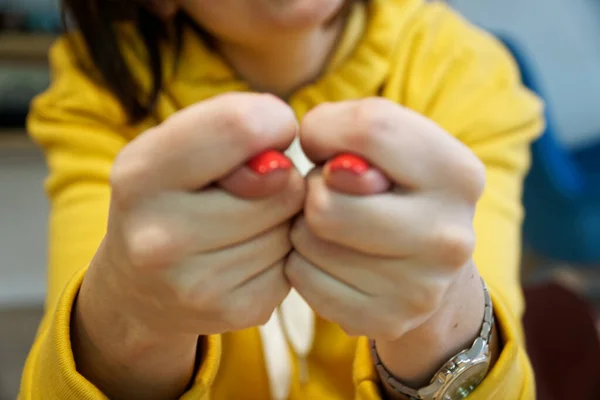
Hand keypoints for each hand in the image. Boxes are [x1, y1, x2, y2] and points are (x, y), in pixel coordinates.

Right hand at [74, 93, 303, 398]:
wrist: (138, 285)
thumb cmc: (167, 196)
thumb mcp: (176, 145)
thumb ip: (230, 127)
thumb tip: (283, 165)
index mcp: (139, 176)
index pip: (239, 126)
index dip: (272, 122)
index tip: (268, 131)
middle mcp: (160, 238)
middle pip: (283, 186)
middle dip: (280, 179)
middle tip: (250, 187)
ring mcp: (197, 284)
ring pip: (293, 226)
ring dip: (283, 217)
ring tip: (243, 221)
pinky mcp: (236, 312)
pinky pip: (295, 264)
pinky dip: (282, 253)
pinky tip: (249, 252)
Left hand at [285, 98, 487, 384]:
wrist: (425, 260)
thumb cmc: (392, 184)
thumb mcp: (387, 140)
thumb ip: (354, 128)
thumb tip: (331, 174)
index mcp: (458, 173)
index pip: (370, 128)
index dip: (324, 131)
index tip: (324, 146)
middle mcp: (449, 236)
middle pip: (326, 205)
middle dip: (313, 190)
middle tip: (331, 192)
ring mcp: (419, 288)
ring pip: (306, 241)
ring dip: (304, 225)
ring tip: (335, 224)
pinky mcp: (385, 320)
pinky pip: (301, 278)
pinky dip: (302, 261)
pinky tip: (330, 255)